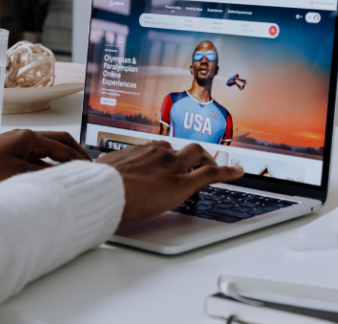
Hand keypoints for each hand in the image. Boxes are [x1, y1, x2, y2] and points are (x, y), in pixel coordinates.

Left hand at [0, 129, 91, 185]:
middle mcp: (26, 136)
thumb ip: (42, 175)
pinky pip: (36, 153)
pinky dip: (48, 162)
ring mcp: (18, 142)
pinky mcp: (10, 151)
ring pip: (48, 146)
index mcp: (29, 137)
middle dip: (75, 151)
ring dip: (62, 156)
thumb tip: (62, 177)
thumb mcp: (17, 174)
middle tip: (88, 164)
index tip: (91, 169)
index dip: (78, 159)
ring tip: (74, 169)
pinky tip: (52, 173)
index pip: (62, 147)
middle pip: (59, 140)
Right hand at [97, 141, 244, 220]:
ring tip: (215, 168)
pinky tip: (239, 172)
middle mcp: (159, 153)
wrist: (104, 190)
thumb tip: (98, 172)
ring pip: (198, 156)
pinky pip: (211, 174)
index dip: (169, 156)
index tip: (169, 162)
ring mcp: (173, 166)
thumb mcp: (103, 170)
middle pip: (182, 149)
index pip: (161, 149)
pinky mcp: (182, 182)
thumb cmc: (99, 183)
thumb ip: (108, 169)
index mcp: (141, 150)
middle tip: (197, 163)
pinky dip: (228, 172)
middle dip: (193, 155)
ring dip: (208, 161)